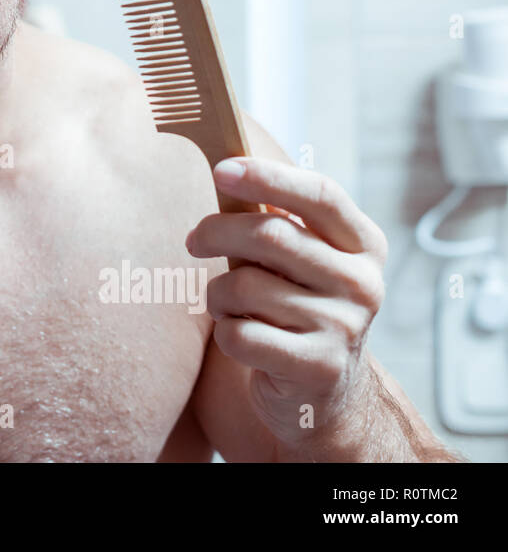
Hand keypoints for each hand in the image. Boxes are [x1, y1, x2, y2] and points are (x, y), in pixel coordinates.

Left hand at [184, 156, 389, 456]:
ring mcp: (345, 327)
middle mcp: (363, 283)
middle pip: (272, 234)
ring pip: (246, 286)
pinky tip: (240, 337)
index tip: (221, 169)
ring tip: (226, 303)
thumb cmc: (296, 303)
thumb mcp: (299, 258)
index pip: (320, 194)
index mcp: (363, 244)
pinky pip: (240, 335)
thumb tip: (225, 169)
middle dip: (217, 231)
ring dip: (218, 293)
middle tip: (193, 240)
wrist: (322, 389)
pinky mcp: (318, 368)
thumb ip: (274, 218)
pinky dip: (225, 332)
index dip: (268, 176)